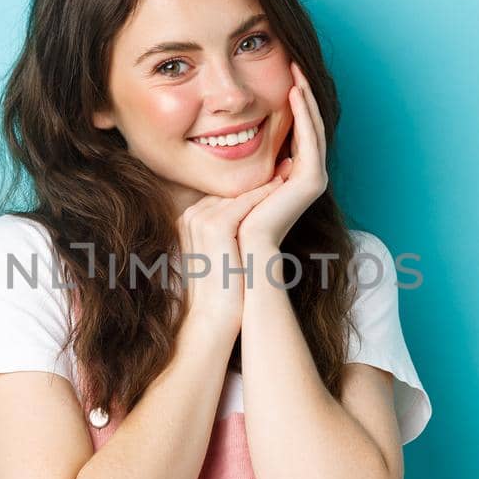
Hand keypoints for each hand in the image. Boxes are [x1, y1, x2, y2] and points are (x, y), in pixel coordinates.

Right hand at [175, 174, 285, 343]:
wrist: (214, 315)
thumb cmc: (223, 287)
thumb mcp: (222, 252)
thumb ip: (229, 229)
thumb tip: (251, 213)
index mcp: (188, 220)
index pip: (223, 193)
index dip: (250, 185)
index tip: (275, 173)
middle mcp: (190, 216)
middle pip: (229, 188)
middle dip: (257, 179)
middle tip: (285, 162)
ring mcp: (199, 219)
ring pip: (238, 192)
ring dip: (265, 181)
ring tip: (289, 168)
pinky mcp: (214, 227)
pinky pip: (243, 202)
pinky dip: (264, 193)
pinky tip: (283, 184)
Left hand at [237, 60, 327, 252]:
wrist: (238, 244)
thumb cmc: (229, 216)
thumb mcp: (232, 176)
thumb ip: (236, 159)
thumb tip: (219, 139)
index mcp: (291, 174)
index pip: (295, 130)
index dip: (290, 103)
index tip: (280, 75)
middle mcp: (307, 175)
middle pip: (308, 125)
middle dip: (301, 93)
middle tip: (294, 63)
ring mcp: (313, 178)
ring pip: (312, 128)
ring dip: (305, 97)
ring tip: (296, 70)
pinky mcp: (312, 180)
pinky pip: (310, 139)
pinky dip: (304, 114)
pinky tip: (294, 92)